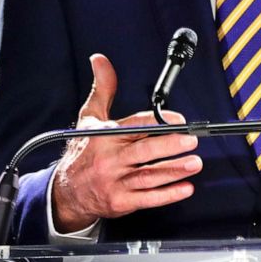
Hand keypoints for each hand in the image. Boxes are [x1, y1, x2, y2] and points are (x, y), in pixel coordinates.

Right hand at [51, 53, 202, 231]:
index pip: (135, 126)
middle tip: (191, 140)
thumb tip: (99, 60)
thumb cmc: (83, 150)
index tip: (179, 119)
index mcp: (105, 136)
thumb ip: (102, 88)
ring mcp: (115, 181)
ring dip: (173, 169)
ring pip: (148, 175)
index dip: (158, 122)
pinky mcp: (120, 202)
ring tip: (194, 163)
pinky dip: (167, 194)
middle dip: (169, 145)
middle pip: (143, 151)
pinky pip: (146, 198)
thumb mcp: (89, 117)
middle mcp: (110, 159)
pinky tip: (185, 187)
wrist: (65, 191)